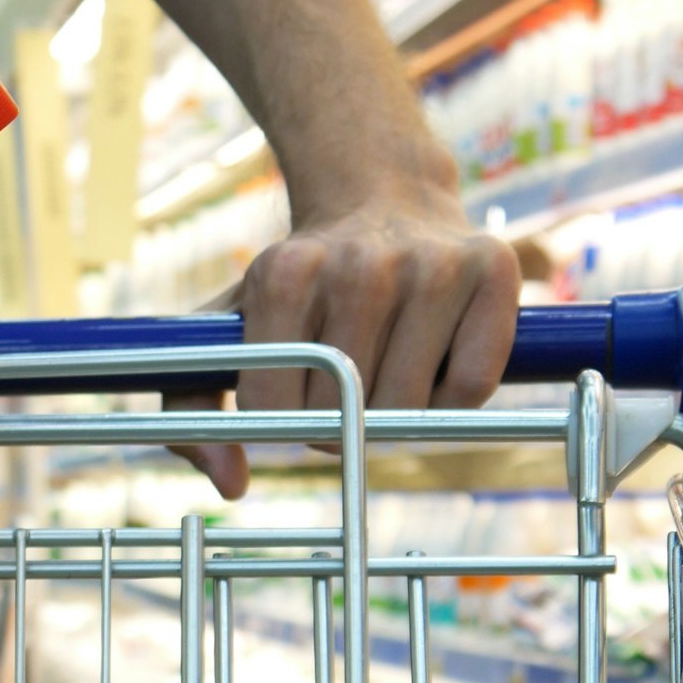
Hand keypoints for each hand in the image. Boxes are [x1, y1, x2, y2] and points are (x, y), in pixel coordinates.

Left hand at [166, 195, 522, 498]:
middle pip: (346, 414)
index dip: (283, 419)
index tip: (293, 393)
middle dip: (342, 418)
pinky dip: (452, 397)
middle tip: (347, 379)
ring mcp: (431, 265)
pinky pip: (472, 386)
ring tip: (386, 366)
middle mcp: (358, 266)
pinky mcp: (491, 270)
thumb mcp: (225, 328)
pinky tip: (432, 360)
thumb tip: (231, 484)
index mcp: (283, 275)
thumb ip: (191, 407)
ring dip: (397, 412)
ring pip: (410, 407)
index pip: (273, 408)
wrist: (382, 198)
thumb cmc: (298, 285)